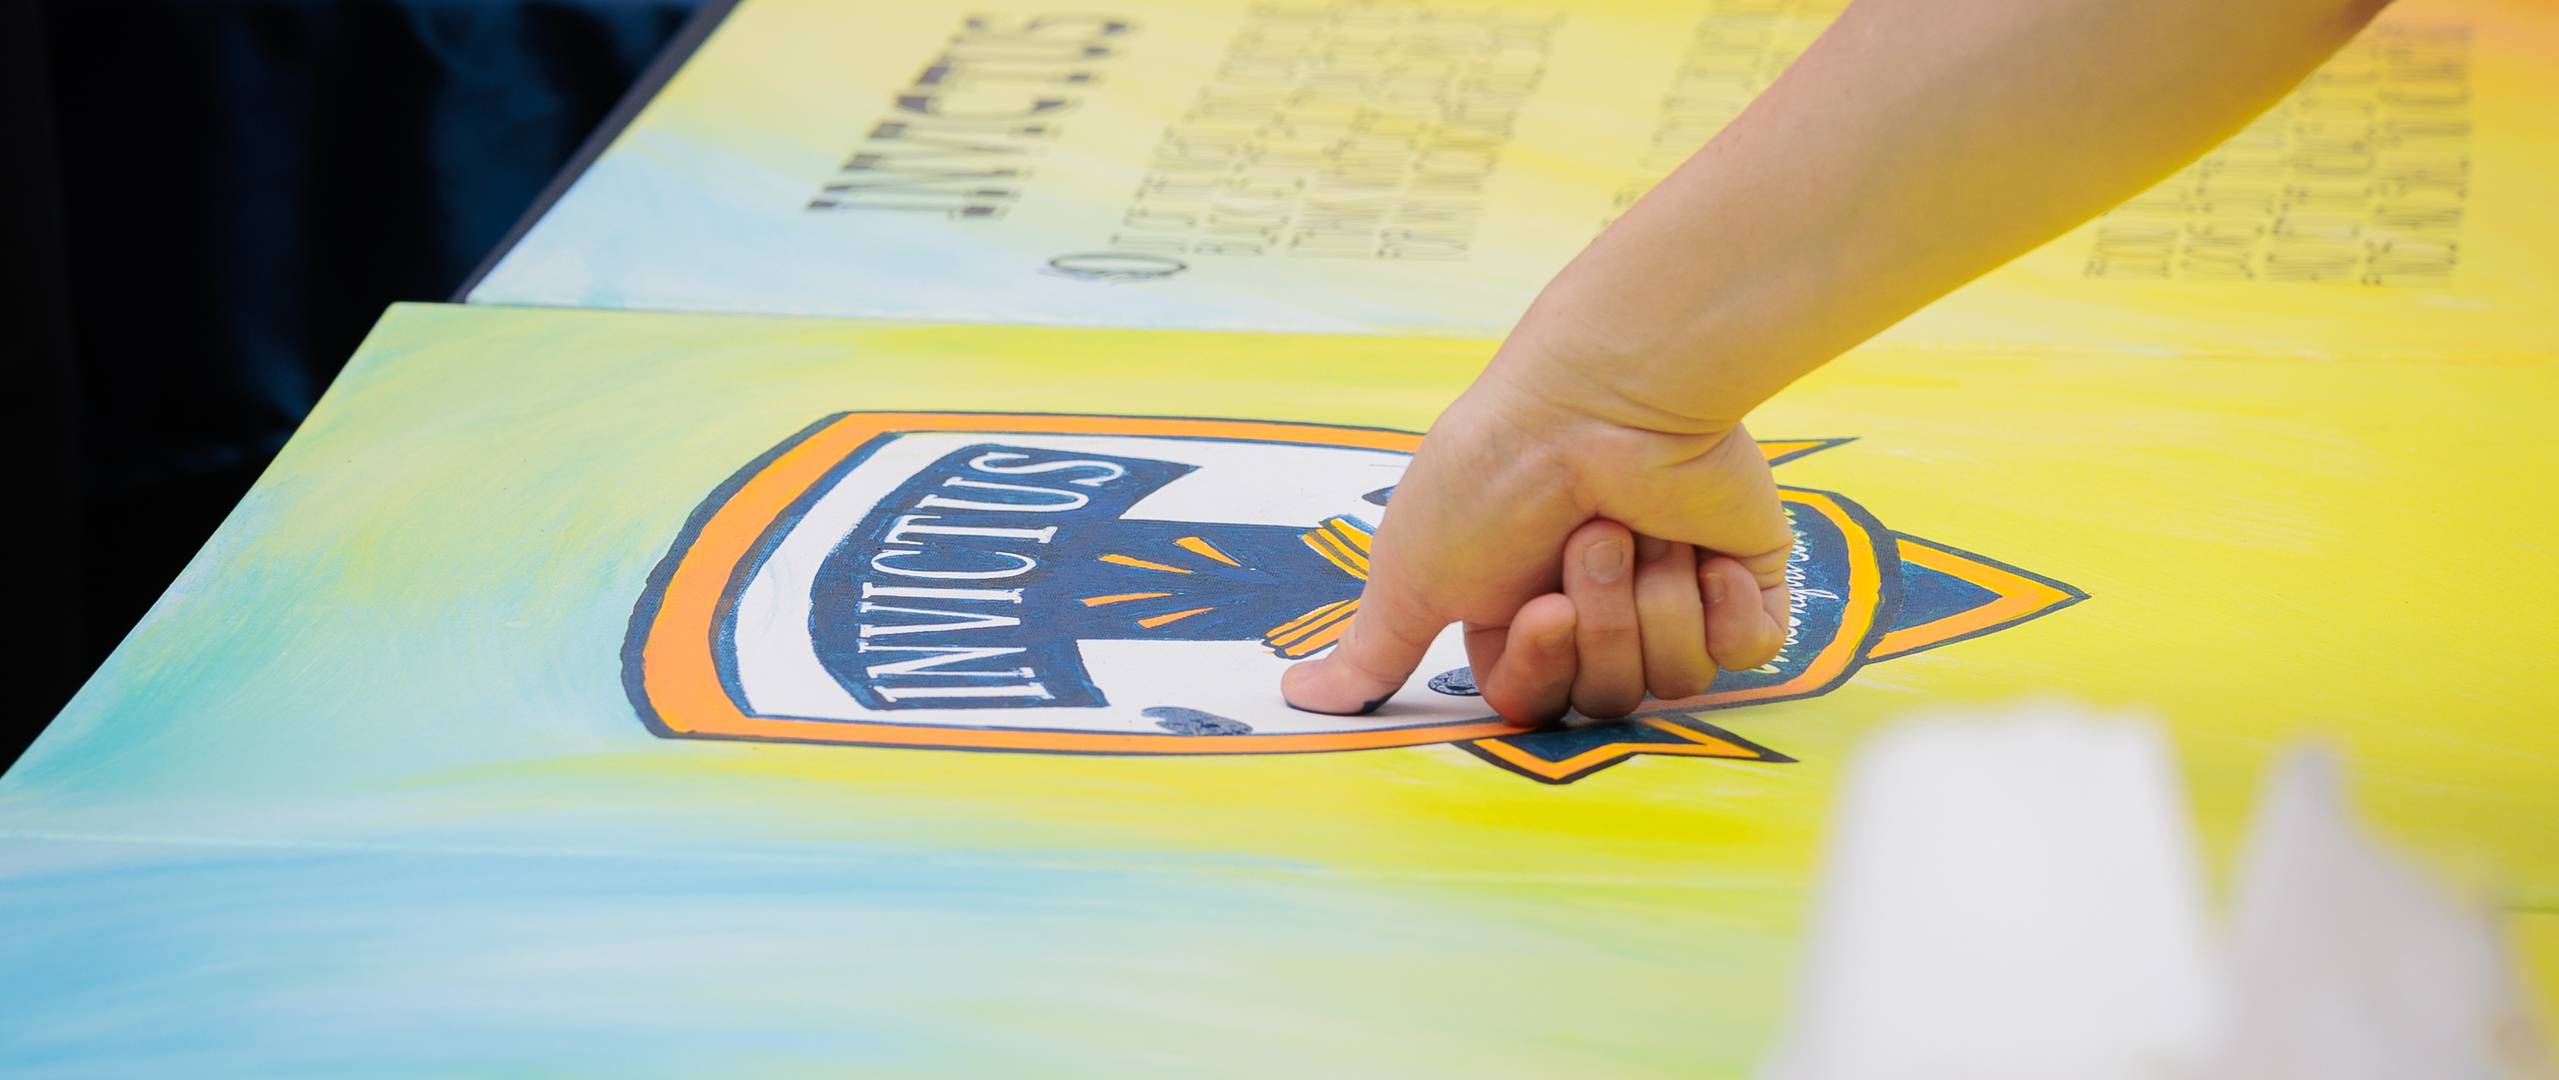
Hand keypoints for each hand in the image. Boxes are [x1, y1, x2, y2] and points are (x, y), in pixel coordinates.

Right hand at [1280, 335, 1794, 724]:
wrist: (1604, 400)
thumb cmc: (1496, 475)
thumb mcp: (1411, 569)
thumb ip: (1373, 650)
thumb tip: (1301, 698)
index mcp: (1521, 615)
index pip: (1533, 700)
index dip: (1540, 669)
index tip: (1542, 608)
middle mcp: (1598, 611)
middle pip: (1603, 695)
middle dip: (1598, 623)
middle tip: (1592, 540)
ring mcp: (1675, 596)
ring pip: (1674, 677)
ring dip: (1650, 599)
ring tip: (1637, 528)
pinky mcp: (1744, 580)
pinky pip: (1747, 651)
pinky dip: (1723, 606)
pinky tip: (1702, 552)